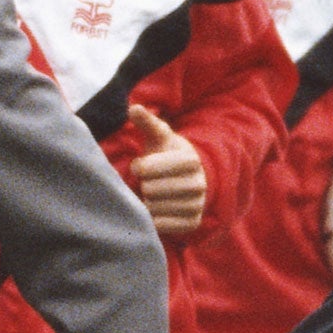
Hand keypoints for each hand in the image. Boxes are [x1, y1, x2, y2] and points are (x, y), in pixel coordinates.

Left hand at [128, 105, 206, 236]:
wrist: (189, 179)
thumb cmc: (166, 155)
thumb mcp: (158, 137)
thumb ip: (147, 123)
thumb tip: (134, 108)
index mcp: (190, 159)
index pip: (147, 169)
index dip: (139, 167)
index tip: (141, 166)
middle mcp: (198, 183)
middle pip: (150, 190)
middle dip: (143, 186)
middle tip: (148, 183)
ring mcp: (197, 205)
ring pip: (155, 208)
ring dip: (147, 203)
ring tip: (153, 195)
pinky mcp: (192, 223)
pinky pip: (161, 225)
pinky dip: (153, 219)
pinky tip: (156, 209)